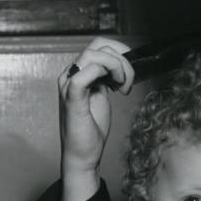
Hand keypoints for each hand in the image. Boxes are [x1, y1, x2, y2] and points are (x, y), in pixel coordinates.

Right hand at [58, 38, 133, 200]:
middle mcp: (70, 75)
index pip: (99, 45)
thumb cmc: (91, 129)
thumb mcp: (102, 97)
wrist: (83, 155)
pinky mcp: (72, 99)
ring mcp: (68, 85)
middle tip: (129, 82)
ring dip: (117, 67)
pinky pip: (83, 75)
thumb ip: (107, 79)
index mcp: (78, 72)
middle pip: (98, 46)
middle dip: (122, 60)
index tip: (131, 71)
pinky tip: (115, 89)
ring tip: (124, 87)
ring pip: (93, 55)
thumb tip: (121, 65)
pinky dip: (104, 75)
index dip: (120, 51)